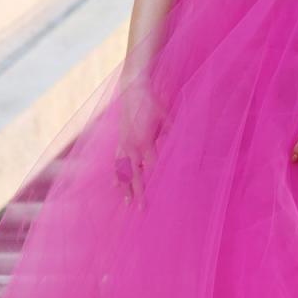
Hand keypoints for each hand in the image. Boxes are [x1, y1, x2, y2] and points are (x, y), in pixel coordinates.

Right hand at [113, 76, 167, 204]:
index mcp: (145, 141)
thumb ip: (172, 133)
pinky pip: (116, 161)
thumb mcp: (167, 118)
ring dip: (124, 187)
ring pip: (122, 171)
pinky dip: (116, 173)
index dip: (157, 182)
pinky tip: (114, 183)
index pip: (153, 168)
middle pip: (136, 175)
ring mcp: (123, 144)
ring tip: (126, 201)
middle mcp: (132, 146)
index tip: (162, 196)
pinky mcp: (119, 140)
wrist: (133, 88)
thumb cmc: (153, 103)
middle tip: (141, 209)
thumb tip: (183, 146)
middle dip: (139, 192)